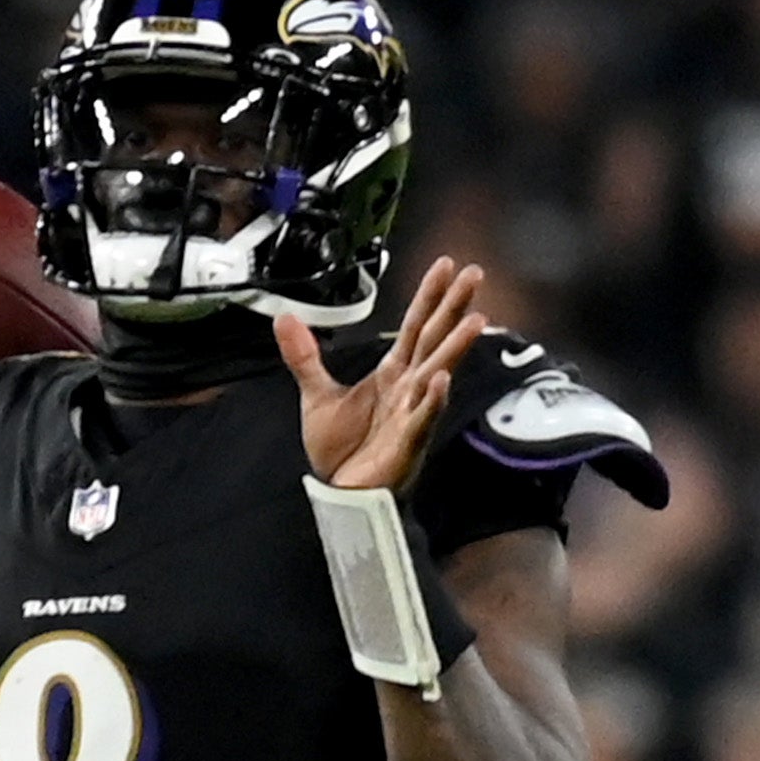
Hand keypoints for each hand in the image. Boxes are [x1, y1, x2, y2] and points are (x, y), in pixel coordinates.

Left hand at [278, 255, 483, 491]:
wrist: (341, 495)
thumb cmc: (342, 450)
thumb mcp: (317, 396)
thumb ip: (305, 357)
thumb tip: (285, 320)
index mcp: (392, 373)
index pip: (415, 325)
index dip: (429, 295)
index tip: (446, 265)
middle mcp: (409, 387)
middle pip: (434, 339)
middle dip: (454, 307)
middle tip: (474, 275)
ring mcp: (411, 413)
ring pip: (437, 373)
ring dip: (455, 348)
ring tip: (474, 321)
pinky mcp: (407, 442)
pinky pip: (422, 418)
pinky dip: (431, 400)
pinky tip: (439, 381)